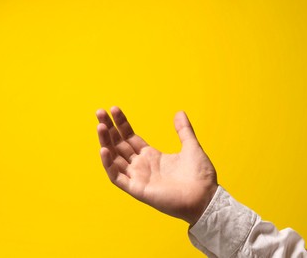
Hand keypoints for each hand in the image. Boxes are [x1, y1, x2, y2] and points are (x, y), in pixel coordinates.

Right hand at [96, 107, 217, 224]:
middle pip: (119, 145)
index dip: (121, 124)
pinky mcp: (138, 189)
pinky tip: (104, 150)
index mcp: (152, 156)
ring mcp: (138, 177)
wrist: (206, 198)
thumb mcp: (191, 147)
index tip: (114, 109)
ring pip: (115, 158)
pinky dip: (109, 165)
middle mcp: (142, 166)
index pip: (130, 137)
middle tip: (100, 112)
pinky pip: (118, 177)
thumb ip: (183, 130)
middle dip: (108, 129)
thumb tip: (179, 112)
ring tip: (100, 126)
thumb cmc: (200, 176)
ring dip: (106, 142)